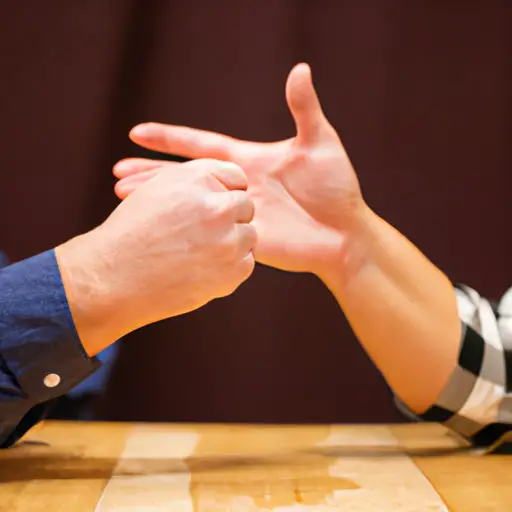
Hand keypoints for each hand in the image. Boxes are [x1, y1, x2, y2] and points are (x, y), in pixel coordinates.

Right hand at [56, 159, 255, 354]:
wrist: (113, 277)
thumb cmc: (132, 232)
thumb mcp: (158, 189)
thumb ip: (197, 181)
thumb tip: (232, 184)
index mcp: (199, 179)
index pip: (235, 176)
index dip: (225, 191)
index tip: (213, 205)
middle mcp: (218, 206)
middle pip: (246, 206)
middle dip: (230, 217)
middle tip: (204, 233)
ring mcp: (228, 241)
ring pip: (248, 236)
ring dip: (231, 243)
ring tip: (199, 252)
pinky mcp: (232, 271)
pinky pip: (245, 263)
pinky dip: (229, 268)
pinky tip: (201, 269)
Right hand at [113, 63, 366, 277]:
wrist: (344, 233)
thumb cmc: (335, 187)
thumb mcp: (319, 143)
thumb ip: (304, 110)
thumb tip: (300, 68)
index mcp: (247, 161)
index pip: (200, 146)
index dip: (171, 140)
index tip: (138, 133)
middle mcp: (236, 188)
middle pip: (185, 178)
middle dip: (152, 174)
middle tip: (118, 173)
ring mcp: (236, 214)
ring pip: (190, 206)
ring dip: (159, 202)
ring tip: (125, 199)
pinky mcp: (242, 239)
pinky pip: (208, 234)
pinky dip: (185, 233)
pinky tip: (163, 233)